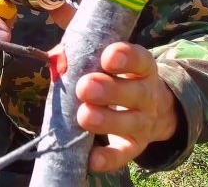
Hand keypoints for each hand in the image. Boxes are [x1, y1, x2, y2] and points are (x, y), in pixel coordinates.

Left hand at [75, 42, 177, 171]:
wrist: (151, 110)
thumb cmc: (117, 77)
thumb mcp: (109, 62)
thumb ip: (84, 53)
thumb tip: (55, 47)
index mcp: (141, 69)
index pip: (140, 60)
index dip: (126, 57)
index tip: (107, 57)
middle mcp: (147, 95)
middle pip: (135, 93)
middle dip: (110, 90)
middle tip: (85, 87)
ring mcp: (143, 123)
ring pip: (129, 123)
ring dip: (106, 121)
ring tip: (84, 116)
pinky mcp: (134, 146)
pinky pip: (123, 154)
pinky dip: (108, 158)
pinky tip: (92, 159)